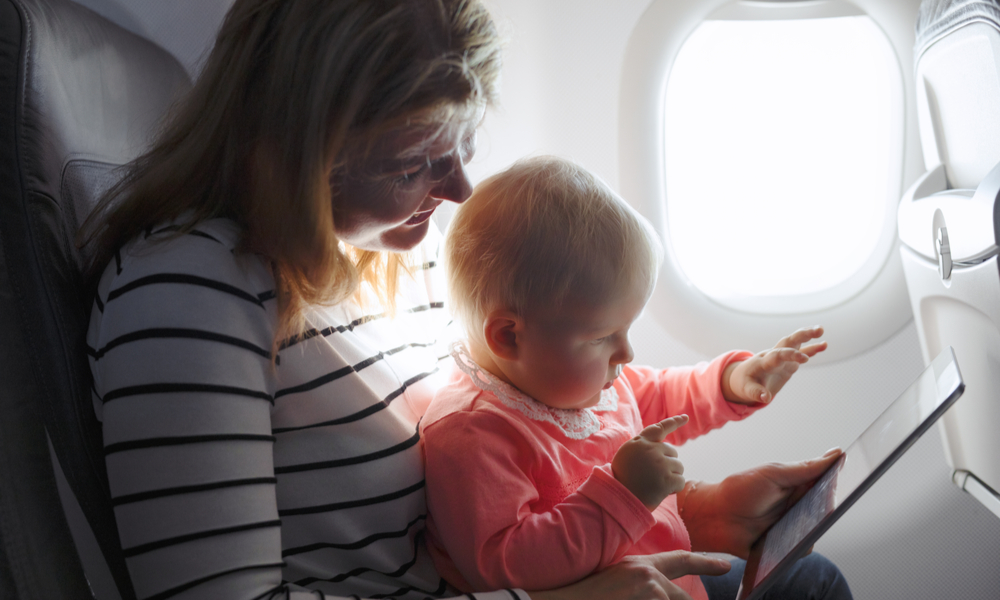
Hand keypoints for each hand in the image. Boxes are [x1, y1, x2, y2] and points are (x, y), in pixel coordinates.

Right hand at [527, 551, 730, 599]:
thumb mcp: (616, 580)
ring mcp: (648, 589)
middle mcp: (648, 574)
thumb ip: (639, 582)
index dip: (706, 562)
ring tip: (624, 597)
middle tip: (681, 599)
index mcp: (641, 565)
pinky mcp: (648, 599)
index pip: (680, 560)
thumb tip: (659, 591)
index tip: (727, 565)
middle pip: (683, 597)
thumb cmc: (585, 594)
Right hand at [612, 415, 688, 510]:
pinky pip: (680, 482)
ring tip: (655, 485)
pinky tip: (662, 492)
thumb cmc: (622, 482)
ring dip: (672, 477)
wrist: (619, 501)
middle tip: (653, 477)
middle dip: (668, 464)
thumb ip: (642, 448)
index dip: (674, 422)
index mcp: (638, 443)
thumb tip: (661, 445)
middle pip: (672, 453)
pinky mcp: (667, 478)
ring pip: (679, 467)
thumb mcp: (626, 457)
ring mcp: (659, 463)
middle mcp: (650, 449)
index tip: (685, 418)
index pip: (659, 428)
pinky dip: (674, 489)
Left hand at [679, 448, 842, 556]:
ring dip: (813, 525)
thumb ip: (804, 468)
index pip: (828, 484)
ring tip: (806, 519)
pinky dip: (800, 544)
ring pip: (817, 530)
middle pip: (826, 509)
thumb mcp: (773, 474)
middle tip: (831, 501)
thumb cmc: (740, 490)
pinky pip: (802, 549)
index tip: (857, 475)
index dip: (842, 481)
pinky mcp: (785, 547)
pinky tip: (794, 539)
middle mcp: (799, 507)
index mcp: (798, 486)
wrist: (714, 516)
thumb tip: (835, 454)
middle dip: (831, 505)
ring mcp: (793, 527)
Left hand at [722, 326, 826, 404]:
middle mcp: (773, 355)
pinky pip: (800, 353)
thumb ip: (756, 392)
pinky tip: (823, 345)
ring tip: (821, 330)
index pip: (778, 354)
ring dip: (807, 336)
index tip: (805, 359)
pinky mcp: (788, 362)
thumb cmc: (744, 382)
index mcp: (763, 361)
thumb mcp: (746, 389)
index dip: (791, 355)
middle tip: (818, 330)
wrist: (743, 377)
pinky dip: (811, 349)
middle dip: (801, 335)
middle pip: (787, 341)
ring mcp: (781, 357)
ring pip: (794, 343)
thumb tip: (765, 398)